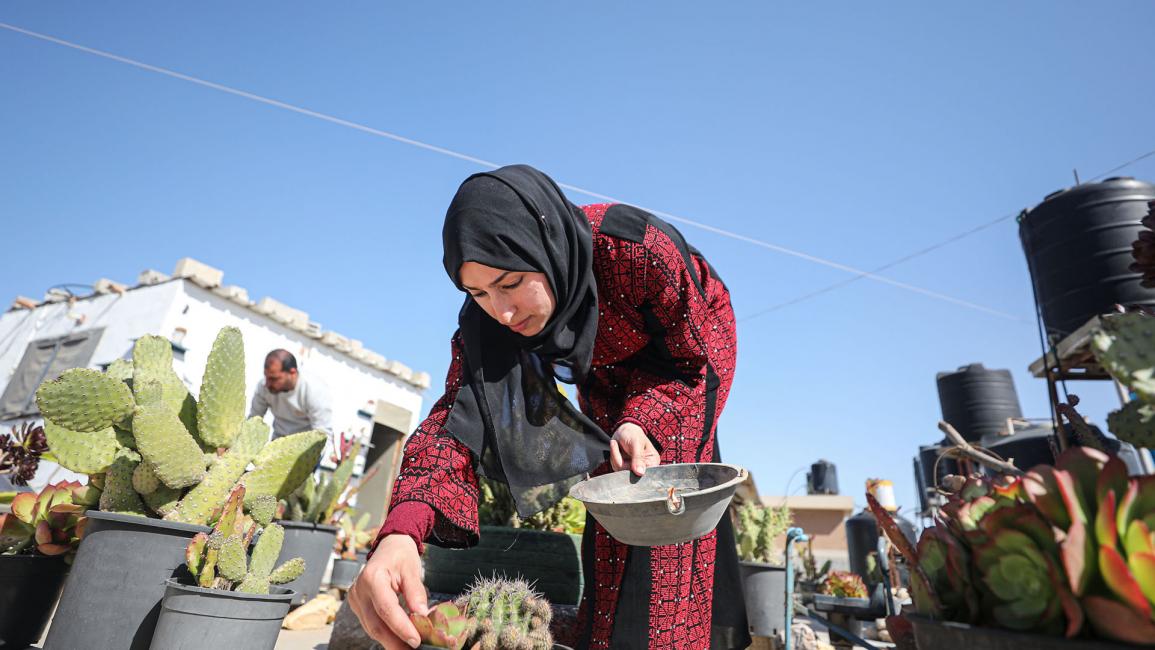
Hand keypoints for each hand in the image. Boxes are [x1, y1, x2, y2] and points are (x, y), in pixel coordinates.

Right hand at [347, 534, 427, 648]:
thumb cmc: (401, 556)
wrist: (388, 546)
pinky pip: (371, 624)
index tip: (416, 641)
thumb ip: (416, 593)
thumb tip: (422, 616)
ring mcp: (356, 599)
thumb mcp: (412, 570)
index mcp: (372, 577)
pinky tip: (398, 638)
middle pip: (376, 624)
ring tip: (408, 646)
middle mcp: (359, 590)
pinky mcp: (357, 605)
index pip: (386, 609)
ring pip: (372, 628)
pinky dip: (386, 633)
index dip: (401, 628)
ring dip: (390, 640)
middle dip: (395, 642)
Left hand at [609, 422, 660, 475]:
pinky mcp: (625, 468)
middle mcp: (645, 467)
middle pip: (630, 474)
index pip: (644, 473)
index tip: (627, 454)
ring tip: (615, 444)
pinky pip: (616, 468)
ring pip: (621, 471)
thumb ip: (638, 458)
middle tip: (615, 444)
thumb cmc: (632, 433)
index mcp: (653, 461)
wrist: (623, 430)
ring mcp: (634, 469)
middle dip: (620, 460)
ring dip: (615, 457)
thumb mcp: (636, 443)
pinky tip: (615, 448)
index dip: (633, 468)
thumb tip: (640, 473)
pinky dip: (613, 458)